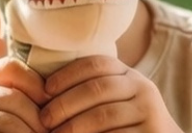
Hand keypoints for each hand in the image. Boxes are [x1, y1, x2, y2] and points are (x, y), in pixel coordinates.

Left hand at [39, 56, 181, 132]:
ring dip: (74, 126)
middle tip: (44, 120)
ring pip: (103, 115)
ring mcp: (149, 112)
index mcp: (130, 75)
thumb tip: (41, 88)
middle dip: (65, 103)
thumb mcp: (116, 102)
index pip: (97, 64)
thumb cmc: (127, 126)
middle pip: (97, 88)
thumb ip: (92, 91)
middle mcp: (142, 88)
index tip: (45, 90)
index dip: (68, 74)